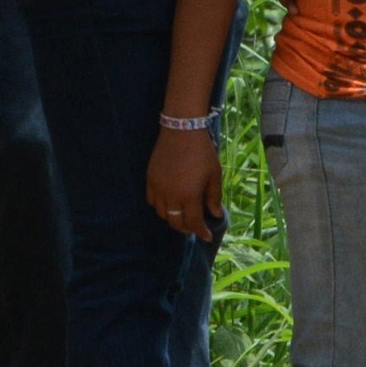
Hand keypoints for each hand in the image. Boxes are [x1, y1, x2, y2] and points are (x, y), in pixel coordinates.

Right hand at [145, 126, 223, 240]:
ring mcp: (158, 188)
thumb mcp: (214, 175)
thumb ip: (214, 197)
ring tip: (182, 215)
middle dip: (187, 228)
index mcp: (189, 195)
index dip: (201, 232)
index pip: (193, 222)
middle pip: (176, 222)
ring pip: (162, 213)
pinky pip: (151, 201)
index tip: (207, 236)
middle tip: (196, 227)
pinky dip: (160, 206)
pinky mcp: (150, 179)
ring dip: (173, 218)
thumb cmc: (202, 152)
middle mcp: (171, 195)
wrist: (182, 130)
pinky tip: (169, 203)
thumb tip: (216, 215)